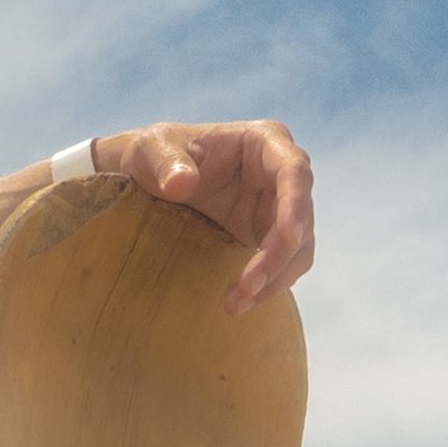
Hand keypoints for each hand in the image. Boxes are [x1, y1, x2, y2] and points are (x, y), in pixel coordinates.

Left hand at [93, 119, 316, 312]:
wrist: (147, 179)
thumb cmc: (153, 153)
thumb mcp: (151, 149)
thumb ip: (165, 162)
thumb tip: (182, 183)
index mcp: (264, 142)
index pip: (294, 172)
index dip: (296, 206)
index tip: (288, 238)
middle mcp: (280, 174)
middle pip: (300, 218)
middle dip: (279, 257)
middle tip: (248, 288)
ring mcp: (277, 206)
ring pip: (297, 249)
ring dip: (275, 280)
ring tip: (236, 303)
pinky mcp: (266, 235)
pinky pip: (281, 265)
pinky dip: (266, 286)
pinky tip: (238, 301)